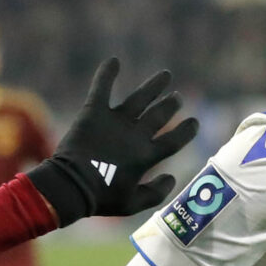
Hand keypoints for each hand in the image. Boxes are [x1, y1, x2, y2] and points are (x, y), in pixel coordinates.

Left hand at [24, 59, 200, 225]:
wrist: (71, 186)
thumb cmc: (101, 199)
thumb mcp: (132, 205)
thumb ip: (155, 193)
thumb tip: (171, 177)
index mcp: (146, 156)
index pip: (174, 140)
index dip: (186, 131)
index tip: (194, 122)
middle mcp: (135, 135)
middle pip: (160, 114)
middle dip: (170, 105)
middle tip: (176, 98)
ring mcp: (115, 121)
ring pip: (141, 98)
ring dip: (154, 86)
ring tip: (165, 75)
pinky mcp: (94, 112)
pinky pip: (102, 87)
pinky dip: (108, 73)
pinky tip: (114, 60)